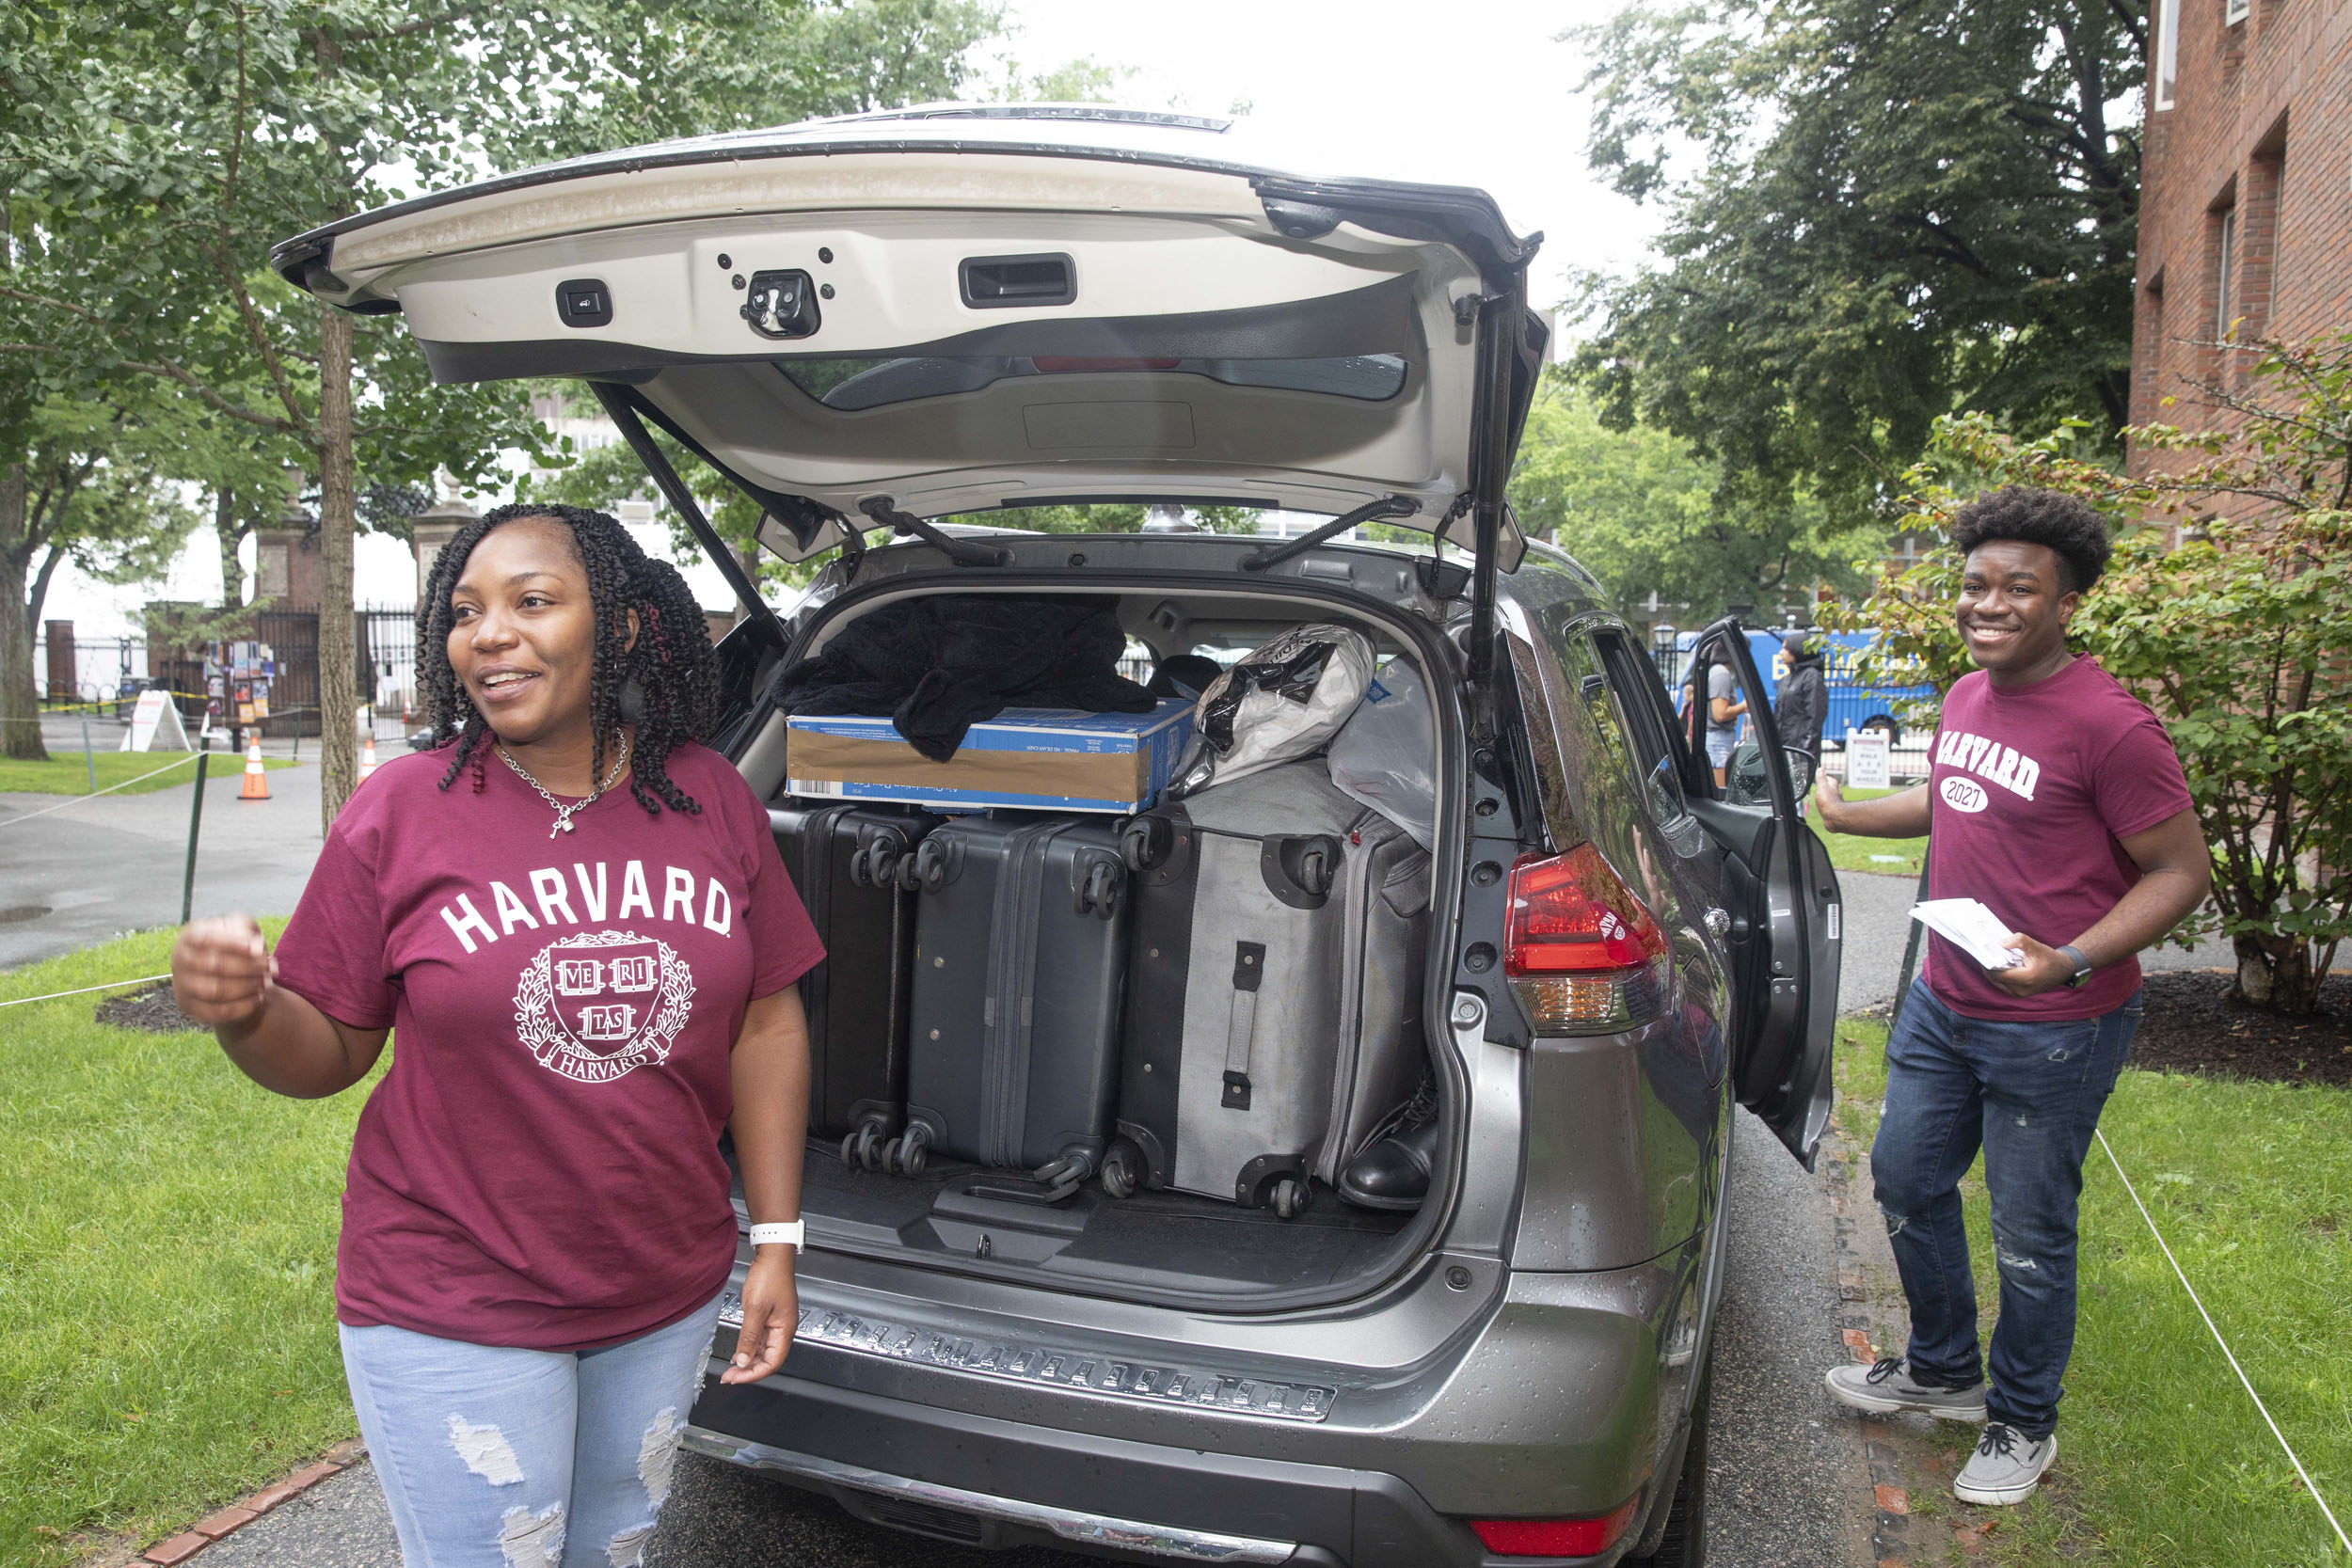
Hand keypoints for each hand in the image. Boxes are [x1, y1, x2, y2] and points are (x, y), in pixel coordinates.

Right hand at [172, 915, 275, 1031]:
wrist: (222, 972)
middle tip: (271, 967)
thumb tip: (255, 948)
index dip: (232, 943)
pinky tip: (259, 998)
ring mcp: (182, 986)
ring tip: (266, 983)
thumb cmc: (233, 944)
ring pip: (215, 991)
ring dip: (247, 987)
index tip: (258, 948)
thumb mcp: (240, 928)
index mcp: (189, 937)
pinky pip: (217, 1011)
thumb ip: (247, 930)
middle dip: (249, 967)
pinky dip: (242, 1006)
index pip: (205, 939)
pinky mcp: (190, 1008)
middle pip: (215, 965)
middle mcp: (180, 961)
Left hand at [721, 1246, 797, 1383]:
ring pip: (764, 1351)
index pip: (772, 1363)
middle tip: (729, 1376)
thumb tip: (743, 1360)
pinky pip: (761, 1340)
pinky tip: (739, 1352)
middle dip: (748, 1370)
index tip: (735, 1377)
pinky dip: (749, 1348)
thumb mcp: (755, 1309)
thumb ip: (749, 1337)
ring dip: (748, 1361)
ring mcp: (777, 1323)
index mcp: (785, 1329)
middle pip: (768, 1360)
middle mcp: (784, 1329)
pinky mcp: (770, 1317)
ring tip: (731, 1368)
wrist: (772, 1255)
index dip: (754, 1374)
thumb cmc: (770, 1276)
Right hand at [1813, 772, 1845, 828]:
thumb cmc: (1828, 801)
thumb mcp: (1822, 786)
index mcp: (1833, 786)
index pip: (1829, 778)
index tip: (1820, 775)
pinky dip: (1826, 805)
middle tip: (1820, 786)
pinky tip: (1823, 807)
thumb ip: (1821, 778)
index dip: (1824, 777)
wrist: (1834, 817)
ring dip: (1826, 796)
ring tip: (1821, 796)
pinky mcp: (1834, 810)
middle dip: (1826, 786)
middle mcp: (1836, 793)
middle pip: (1831, 787)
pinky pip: (1829, 806)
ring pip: (1831, 797)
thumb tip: (1820, 769)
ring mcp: (1835, 802)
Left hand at [1988, 932, 2075, 997]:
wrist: (2062, 970)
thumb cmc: (2049, 958)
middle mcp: (2021, 990)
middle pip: (1994, 978)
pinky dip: (1999, 974)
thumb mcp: (2035, 945)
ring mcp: (2019, 994)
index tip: (1982, 951)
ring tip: (1990, 957)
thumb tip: (2001, 943)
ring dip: (1993, 970)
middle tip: (1983, 952)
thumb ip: (2018, 941)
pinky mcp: (2018, 994)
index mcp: (2025, 979)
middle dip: (1988, 965)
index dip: (1987, 963)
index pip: (1997, 974)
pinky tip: (1998, 964)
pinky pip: (2002, 984)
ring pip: (1997, 982)